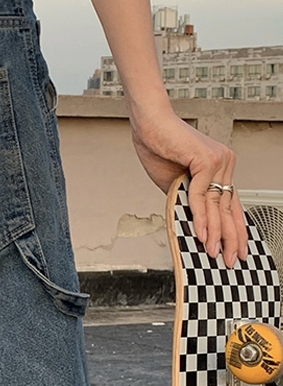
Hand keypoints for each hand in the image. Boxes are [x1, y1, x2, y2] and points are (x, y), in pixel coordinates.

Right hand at [130, 108, 247, 266]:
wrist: (149, 125)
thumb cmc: (159, 149)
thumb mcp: (176, 185)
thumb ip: (187, 203)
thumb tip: (193, 227)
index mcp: (220, 169)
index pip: (231, 205)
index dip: (234, 230)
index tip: (236, 249)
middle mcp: (225, 164)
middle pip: (229, 208)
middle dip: (230, 237)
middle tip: (230, 259)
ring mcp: (219, 161)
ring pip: (217, 205)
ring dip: (216, 233)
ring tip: (215, 252)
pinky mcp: (207, 159)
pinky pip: (203, 196)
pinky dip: (201, 217)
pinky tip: (202, 234)